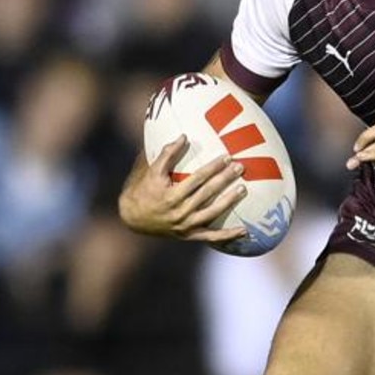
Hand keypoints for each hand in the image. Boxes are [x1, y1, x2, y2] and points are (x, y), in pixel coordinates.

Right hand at [118, 136, 249, 243]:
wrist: (131, 218)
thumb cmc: (141, 188)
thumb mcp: (149, 170)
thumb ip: (166, 154)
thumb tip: (184, 136)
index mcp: (170, 195)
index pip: (197, 179)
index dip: (213, 168)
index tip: (227, 157)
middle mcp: (178, 212)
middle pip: (207, 194)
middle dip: (225, 179)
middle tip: (240, 167)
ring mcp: (185, 226)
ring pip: (211, 213)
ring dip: (229, 201)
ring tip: (243, 189)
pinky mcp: (188, 235)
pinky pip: (210, 237)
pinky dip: (227, 235)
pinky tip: (244, 231)